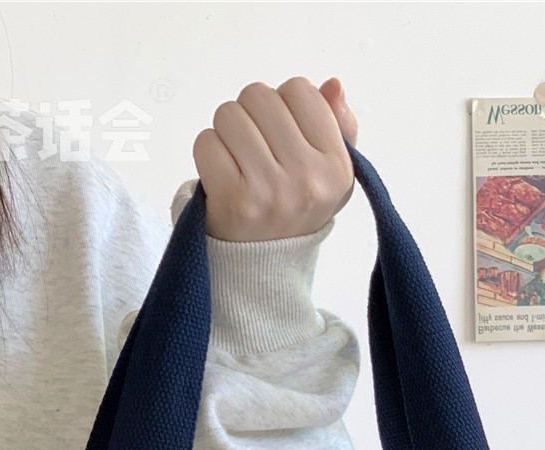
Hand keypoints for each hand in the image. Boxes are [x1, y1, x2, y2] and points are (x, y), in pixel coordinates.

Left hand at [193, 76, 357, 241]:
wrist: (262, 269)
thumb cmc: (294, 211)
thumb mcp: (330, 175)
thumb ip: (337, 126)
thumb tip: (331, 84)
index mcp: (336, 167)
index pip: (300, 89)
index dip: (284, 105)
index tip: (283, 136)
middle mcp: (307, 180)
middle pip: (260, 95)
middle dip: (251, 114)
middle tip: (256, 150)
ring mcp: (270, 191)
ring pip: (229, 114)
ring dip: (227, 132)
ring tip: (239, 162)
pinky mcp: (233, 200)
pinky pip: (206, 142)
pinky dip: (208, 154)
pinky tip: (222, 177)